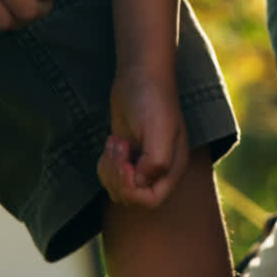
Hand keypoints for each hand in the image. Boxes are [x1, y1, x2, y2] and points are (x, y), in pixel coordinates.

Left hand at [97, 66, 188, 208]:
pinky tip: (111, 141)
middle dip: (117, 177)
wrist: (140, 75)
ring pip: (118, 188)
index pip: (151, 201)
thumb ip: (156, 163)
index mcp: (172, 169)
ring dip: (109, 169)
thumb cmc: (153, 101)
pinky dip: (104, 164)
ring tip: (115, 141)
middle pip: (132, 198)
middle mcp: (158, 171)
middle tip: (117, 147)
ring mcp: (141, 164)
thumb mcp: (158, 131)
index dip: (132, 190)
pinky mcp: (126, 156)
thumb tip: (142, 182)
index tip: (125, 164)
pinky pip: (111, 176)